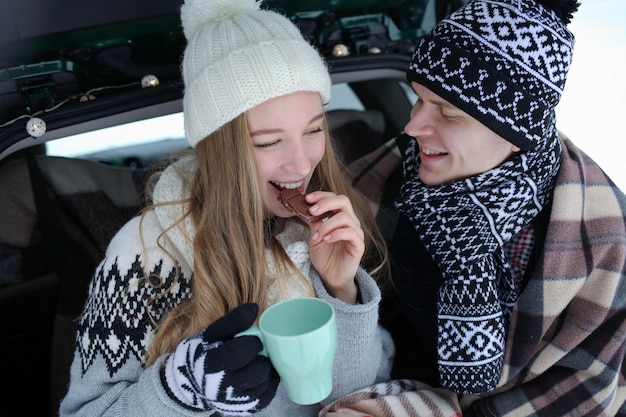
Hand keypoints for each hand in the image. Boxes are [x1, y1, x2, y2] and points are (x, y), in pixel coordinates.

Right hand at [162, 303, 278, 413]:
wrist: (188, 383)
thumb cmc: (202, 353)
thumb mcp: (211, 333)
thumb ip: (232, 321)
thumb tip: (254, 307)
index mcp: (213, 364)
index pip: (245, 351)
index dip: (252, 342)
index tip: (250, 339)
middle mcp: (223, 388)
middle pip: (259, 370)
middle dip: (261, 356)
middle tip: (256, 351)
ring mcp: (235, 402)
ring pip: (265, 383)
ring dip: (266, 368)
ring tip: (257, 360)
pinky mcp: (243, 409)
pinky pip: (267, 396)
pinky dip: (269, 382)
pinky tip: (261, 373)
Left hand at [306, 191, 363, 302]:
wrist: (331, 277)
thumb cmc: (324, 257)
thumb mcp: (314, 237)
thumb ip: (314, 224)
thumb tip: (308, 209)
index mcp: (340, 217)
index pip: (335, 198)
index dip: (322, 195)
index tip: (307, 199)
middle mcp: (350, 221)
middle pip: (343, 201)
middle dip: (326, 203)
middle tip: (312, 211)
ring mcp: (356, 232)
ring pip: (345, 217)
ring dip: (327, 224)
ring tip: (317, 236)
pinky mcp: (359, 244)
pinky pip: (351, 232)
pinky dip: (336, 234)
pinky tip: (326, 239)